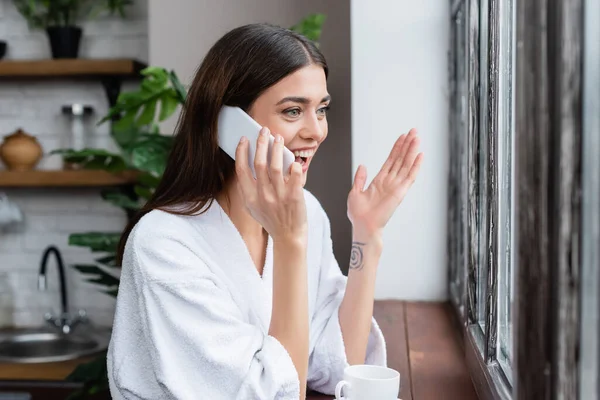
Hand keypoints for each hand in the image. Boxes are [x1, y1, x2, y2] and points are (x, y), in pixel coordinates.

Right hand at [235, 127, 306, 242]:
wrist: (288, 237)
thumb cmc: (271, 220)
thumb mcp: (253, 207)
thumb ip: (250, 188)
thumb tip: (252, 162)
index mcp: (250, 197)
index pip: (242, 169)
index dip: (241, 151)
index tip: (244, 139)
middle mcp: (263, 196)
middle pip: (259, 163)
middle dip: (261, 143)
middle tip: (264, 131)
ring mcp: (279, 197)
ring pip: (275, 166)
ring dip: (276, 149)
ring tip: (278, 138)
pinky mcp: (294, 198)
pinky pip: (294, 177)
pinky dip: (294, 167)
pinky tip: (294, 161)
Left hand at [347, 128, 423, 236]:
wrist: (363, 226)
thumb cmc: (358, 214)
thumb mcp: (355, 192)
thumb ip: (360, 179)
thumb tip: (362, 166)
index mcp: (379, 181)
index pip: (391, 160)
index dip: (396, 148)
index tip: (402, 137)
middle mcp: (389, 182)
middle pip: (400, 159)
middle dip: (407, 145)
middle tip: (414, 131)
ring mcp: (396, 186)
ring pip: (406, 164)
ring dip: (412, 151)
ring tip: (417, 138)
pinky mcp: (400, 192)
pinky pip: (410, 177)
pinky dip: (415, 166)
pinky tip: (420, 155)